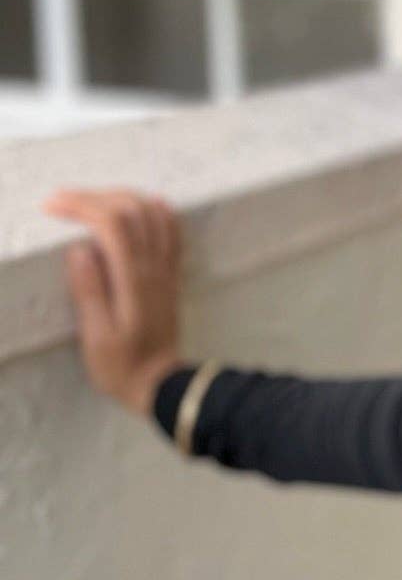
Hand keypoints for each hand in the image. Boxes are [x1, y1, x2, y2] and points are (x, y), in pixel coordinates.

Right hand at [41, 187, 185, 416]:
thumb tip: (79, 250)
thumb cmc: (122, 366)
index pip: (112, 223)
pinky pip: (171, 231)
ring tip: (89, 199)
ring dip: (121, 196)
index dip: (81, 205)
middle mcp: (154, 267)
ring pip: (153, 213)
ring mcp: (166, 269)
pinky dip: (157, 210)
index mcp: (133, 279)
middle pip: (131, 209)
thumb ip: (90, 292)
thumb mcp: (96, 337)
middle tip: (61, 200)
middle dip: (94, 195)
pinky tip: (145, 203)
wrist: (162, 384)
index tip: (51, 205)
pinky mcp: (171, 275)